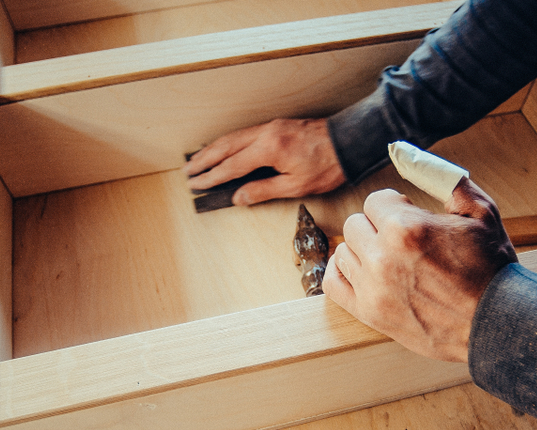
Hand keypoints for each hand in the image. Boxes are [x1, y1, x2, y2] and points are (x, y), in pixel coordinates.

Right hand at [184, 118, 345, 204]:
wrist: (348, 141)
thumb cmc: (328, 165)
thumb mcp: (296, 185)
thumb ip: (264, 190)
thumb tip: (239, 197)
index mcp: (268, 150)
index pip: (231, 166)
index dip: (212, 177)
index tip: (197, 184)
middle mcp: (265, 134)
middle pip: (225, 147)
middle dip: (205, 160)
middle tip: (188, 171)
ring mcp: (270, 127)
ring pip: (233, 137)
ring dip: (213, 149)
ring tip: (198, 159)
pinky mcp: (276, 125)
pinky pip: (244, 133)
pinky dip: (229, 141)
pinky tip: (224, 147)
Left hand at [322, 179, 517, 362]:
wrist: (497, 323)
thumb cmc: (491, 268)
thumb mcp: (481, 212)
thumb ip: (442, 177)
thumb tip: (406, 153)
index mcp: (406, 228)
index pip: (376, 201)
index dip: (397, 207)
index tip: (414, 221)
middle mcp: (383, 257)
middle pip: (356, 224)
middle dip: (378, 227)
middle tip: (405, 242)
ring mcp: (373, 288)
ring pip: (344, 251)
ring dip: (364, 250)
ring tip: (390, 260)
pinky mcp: (370, 313)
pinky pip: (333, 283)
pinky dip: (343, 273)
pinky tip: (363, 271)